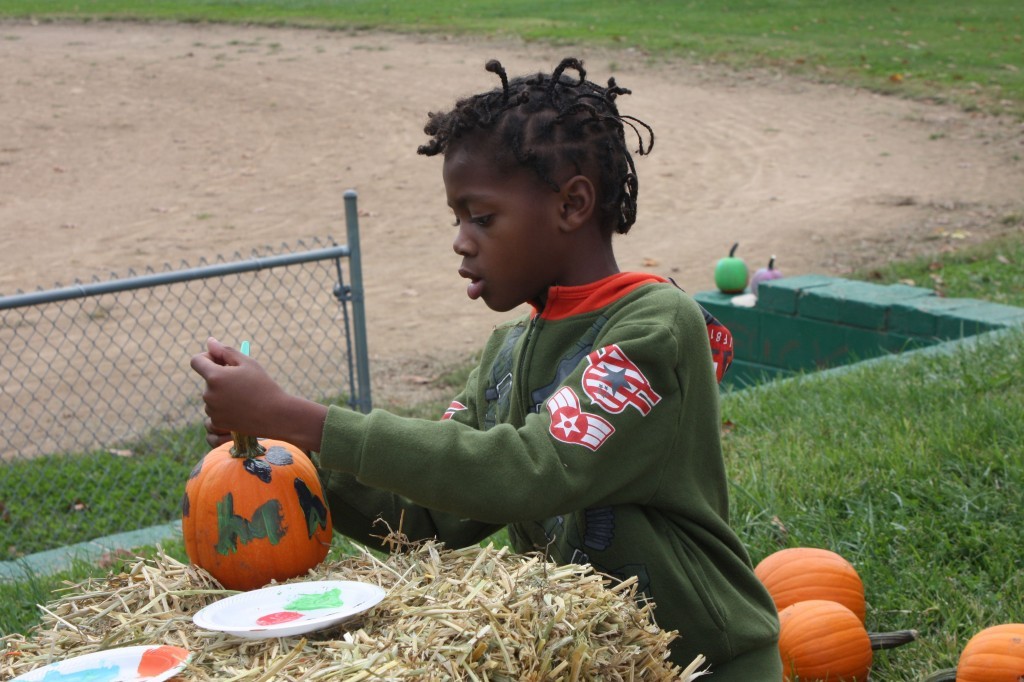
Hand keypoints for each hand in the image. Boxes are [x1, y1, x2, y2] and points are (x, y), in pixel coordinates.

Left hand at [189, 337, 327, 451]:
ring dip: (222, 392)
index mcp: (215, 376)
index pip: (196, 361)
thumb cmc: (263, 386)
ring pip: (212, 395)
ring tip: (245, 396)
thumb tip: (210, 342)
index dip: (207, 357)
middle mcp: (209, 394)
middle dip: (220, 377)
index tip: (221, 361)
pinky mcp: (217, 422)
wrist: (275, 416)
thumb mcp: (248, 363)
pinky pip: (216, 409)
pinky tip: (242, 407)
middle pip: (207, 379)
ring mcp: (212, 410)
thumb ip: (225, 351)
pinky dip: (225, 407)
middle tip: (242, 381)